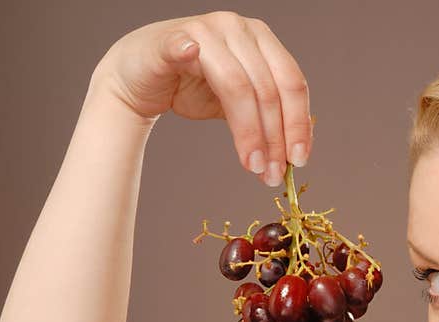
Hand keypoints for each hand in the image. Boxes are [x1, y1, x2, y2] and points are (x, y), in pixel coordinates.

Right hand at [91, 11, 312, 185]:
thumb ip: (265, 118)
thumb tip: (294, 155)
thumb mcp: (238, 105)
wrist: (140, 79)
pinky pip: (181, 47)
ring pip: (238, 85)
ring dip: (249, 131)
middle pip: (268, 89)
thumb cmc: (190, 88)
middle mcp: (238, 29)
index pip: (291, 83)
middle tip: (272, 174)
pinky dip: (185, 50)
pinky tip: (190, 55)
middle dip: (274, 138)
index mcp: (261, 40)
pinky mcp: (170, 39)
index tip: (298, 160)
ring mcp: (205, 30)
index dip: (299, 123)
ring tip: (252, 165)